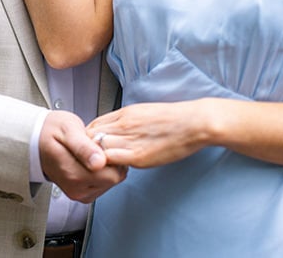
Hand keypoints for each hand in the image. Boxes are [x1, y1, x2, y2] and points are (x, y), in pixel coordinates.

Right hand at [39, 110, 126, 202]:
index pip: (113, 175)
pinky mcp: (80, 194)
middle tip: (96, 145)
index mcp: (73, 174)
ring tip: (91, 152)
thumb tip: (99, 162)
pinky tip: (90, 161)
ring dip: (106, 167)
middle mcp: (75, 188)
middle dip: (110, 162)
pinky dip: (101, 173)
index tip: (101, 143)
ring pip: (109, 183)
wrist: (35, 139)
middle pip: (113, 180)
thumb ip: (83, 146)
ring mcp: (78, 193)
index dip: (113, 157)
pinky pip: (102, 186)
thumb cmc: (50, 131)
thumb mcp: (67, 129)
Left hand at [86, 100, 215, 169]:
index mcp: (124, 113)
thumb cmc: (172, 119)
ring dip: (98, 159)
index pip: (94, 125)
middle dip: (88, 148)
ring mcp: (130, 141)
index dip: (89, 137)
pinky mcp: (138, 156)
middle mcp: (123, 125)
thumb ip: (126, 121)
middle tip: (94, 159)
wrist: (194, 122)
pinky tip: (117, 170)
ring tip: (105, 167)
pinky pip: (112, 160)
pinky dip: (109, 166)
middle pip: (91, 136)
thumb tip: (114, 129)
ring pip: (98, 149)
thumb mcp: (143, 112)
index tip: (92, 146)